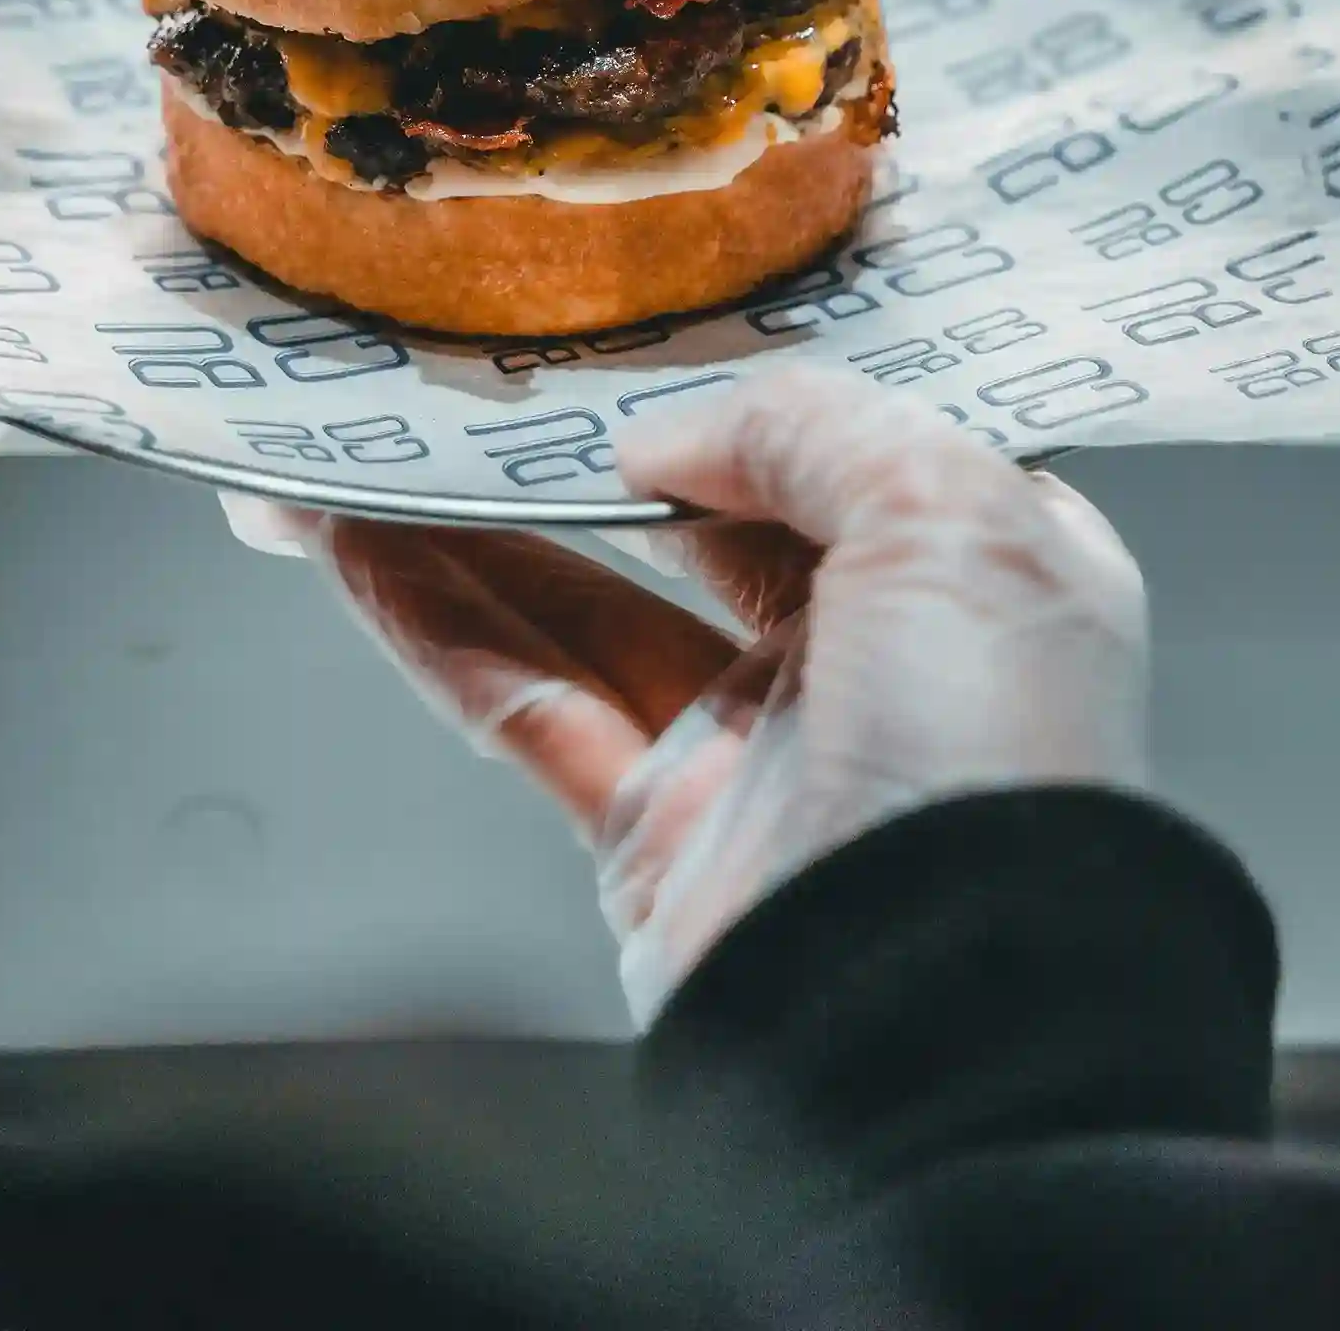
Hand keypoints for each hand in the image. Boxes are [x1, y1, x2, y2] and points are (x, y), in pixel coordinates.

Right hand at [244, 365, 1148, 1023]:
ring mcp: (753, 752)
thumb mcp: (947, 511)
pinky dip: (429, 623)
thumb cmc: (987, 753)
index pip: (838, 442)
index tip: (620, 323)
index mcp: (970, 570)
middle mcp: (868, 654)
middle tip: (470, 381)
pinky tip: (351, 548)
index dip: (731, 383)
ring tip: (365, 450)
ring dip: (463, 530)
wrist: (939, 1015)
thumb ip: (804, 424)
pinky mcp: (652, 837)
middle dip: (576, 456)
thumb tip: (665, 439)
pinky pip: (522, 702)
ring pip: (580, 609)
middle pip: (691, 522)